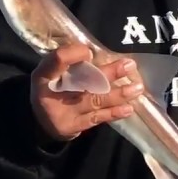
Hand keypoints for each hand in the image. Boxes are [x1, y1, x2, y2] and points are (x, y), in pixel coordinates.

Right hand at [30, 44, 144, 142]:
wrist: (41, 121)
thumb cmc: (53, 88)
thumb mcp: (53, 72)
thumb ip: (71, 62)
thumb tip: (97, 52)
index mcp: (44, 74)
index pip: (56, 61)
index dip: (72, 55)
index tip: (89, 52)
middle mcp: (51, 94)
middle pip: (82, 81)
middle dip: (108, 74)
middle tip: (128, 65)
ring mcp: (63, 112)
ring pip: (94, 100)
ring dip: (118, 94)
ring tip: (137, 88)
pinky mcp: (73, 127)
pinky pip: (97, 118)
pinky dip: (113, 112)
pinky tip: (128, 108)